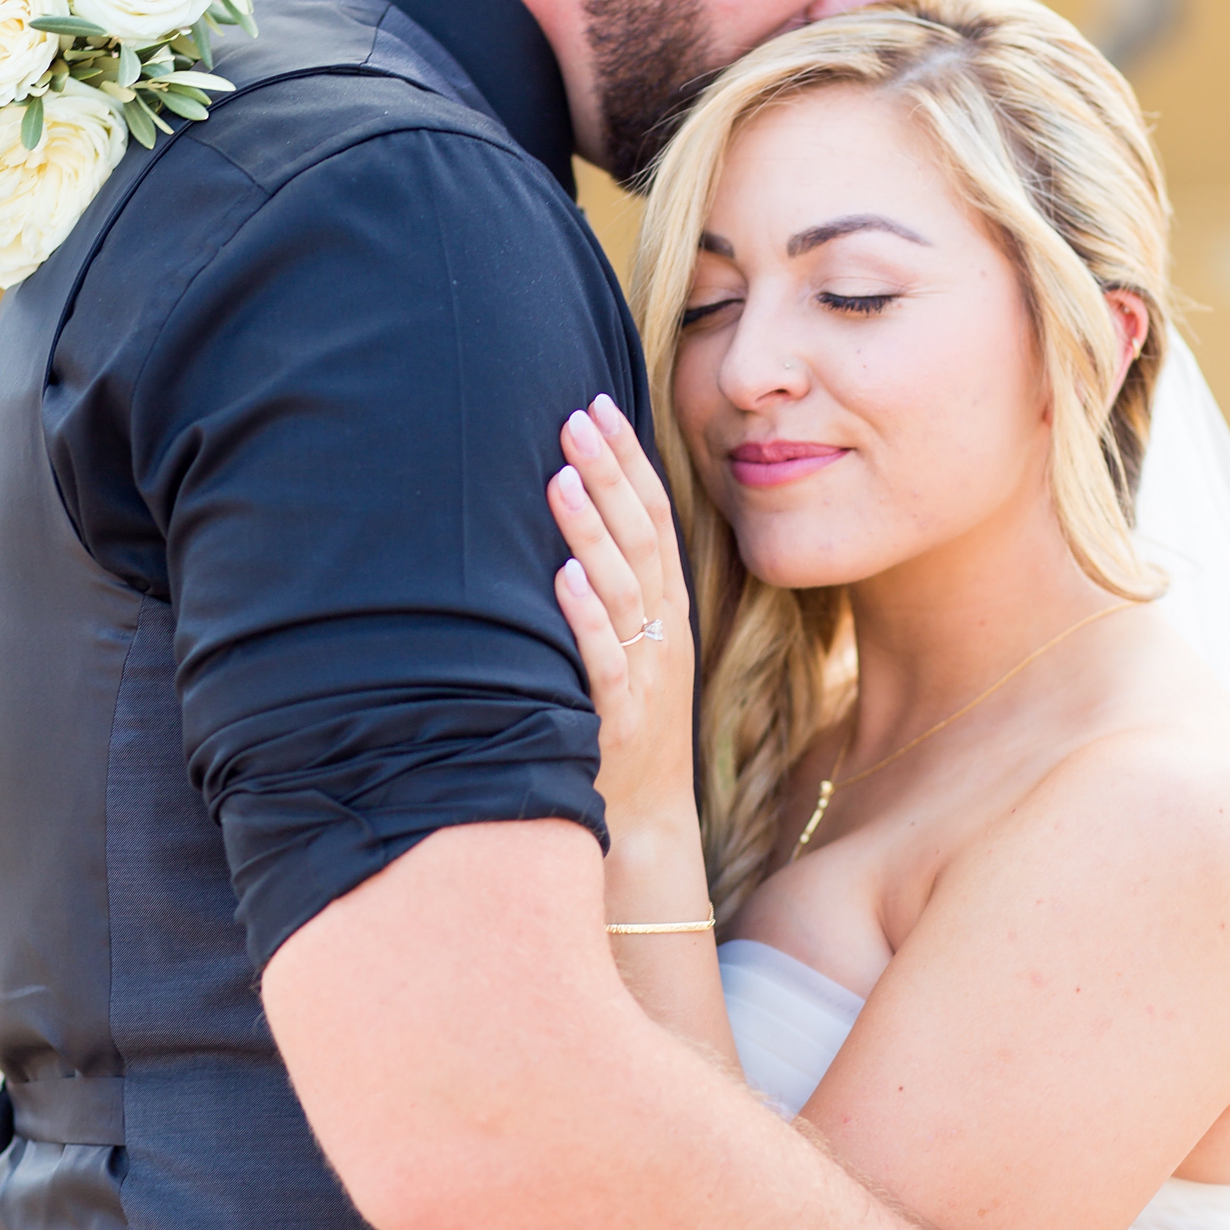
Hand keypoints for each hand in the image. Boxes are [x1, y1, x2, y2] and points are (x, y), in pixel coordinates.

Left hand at [548, 395, 694, 828]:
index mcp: (668, 611)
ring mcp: (646, 676)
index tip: (598, 402)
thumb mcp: (632, 649)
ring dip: (593, 532)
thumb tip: (574, 520)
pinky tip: (563, 578)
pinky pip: (605, 662)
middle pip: (642, 540)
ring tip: (562, 477)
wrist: (647, 826)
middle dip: (609, 474)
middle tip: (575, 416)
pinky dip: (585, 619)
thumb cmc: (627, 728)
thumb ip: (615, 589)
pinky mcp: (622, 721)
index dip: (630, 459)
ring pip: (624, 591)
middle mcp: (663, 634)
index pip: (655, 518)